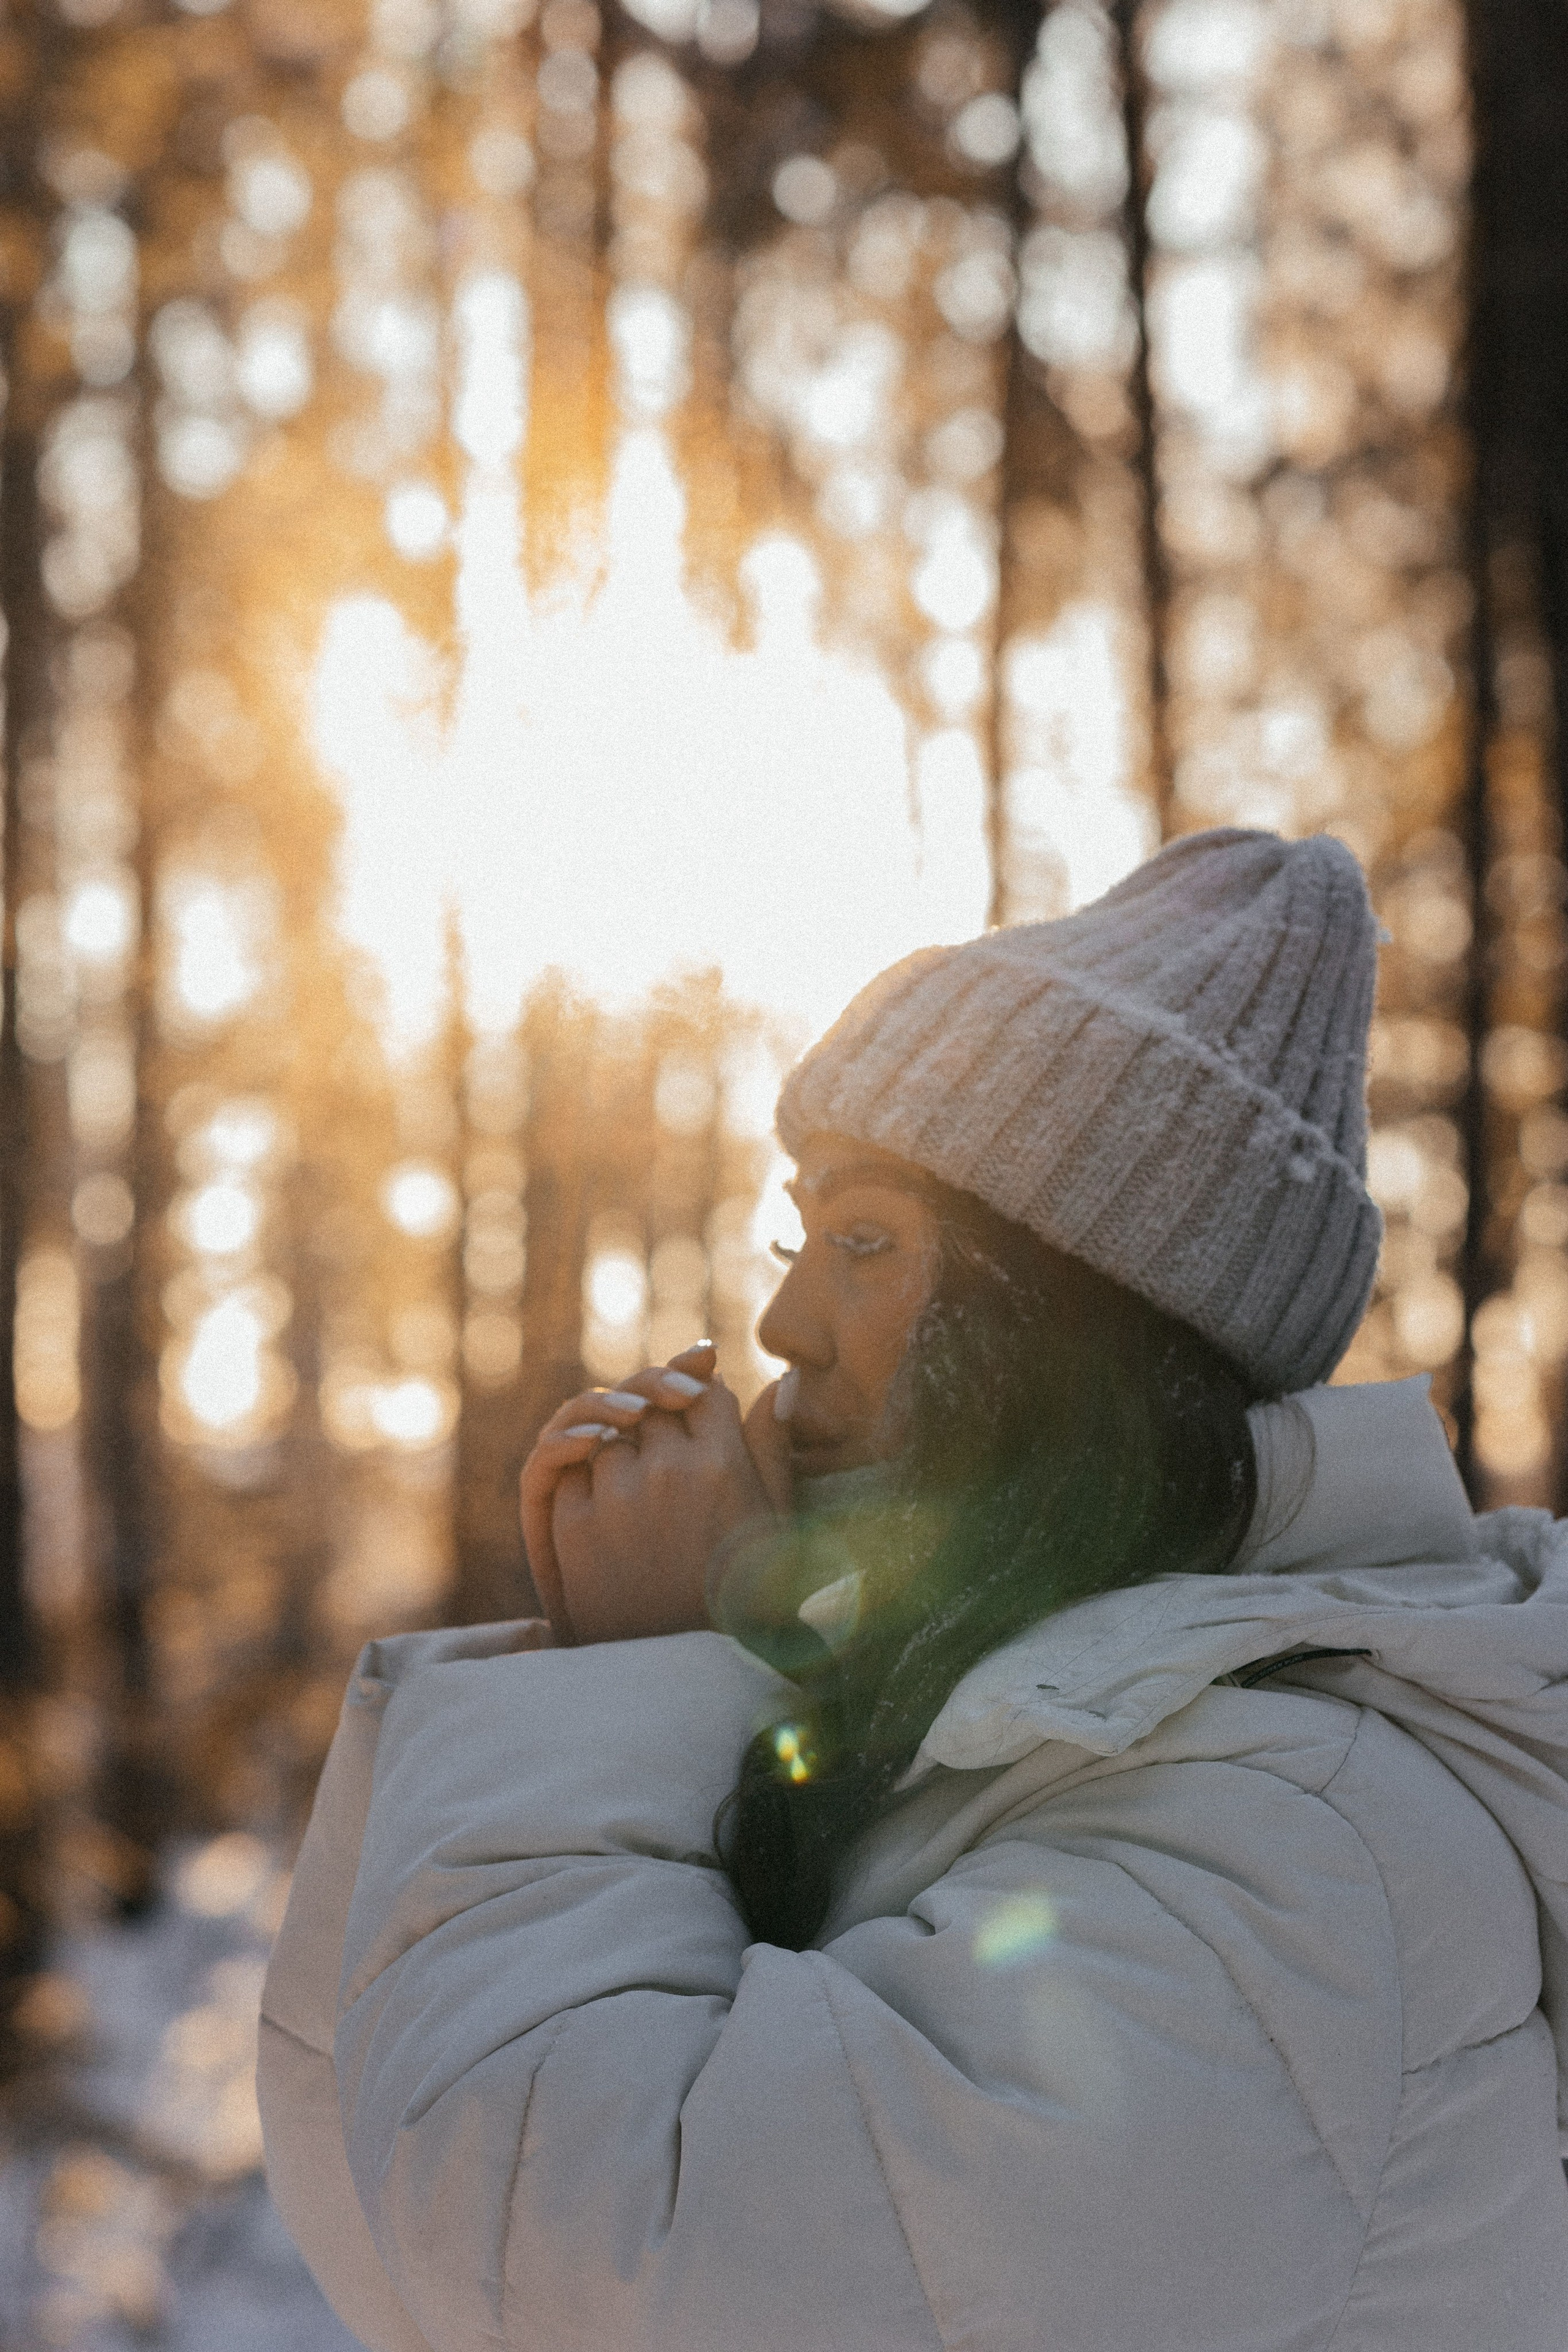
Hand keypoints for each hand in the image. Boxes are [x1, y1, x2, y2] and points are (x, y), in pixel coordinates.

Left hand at [520, 1343, 793, 1644]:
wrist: (685, 1674)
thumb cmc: (744, 1597)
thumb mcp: (773, 1520)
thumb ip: (772, 1443)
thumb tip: (784, 1378)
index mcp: (724, 1465)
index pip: (705, 1392)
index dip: (703, 1405)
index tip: (704, 1428)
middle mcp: (668, 1472)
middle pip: (654, 1406)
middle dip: (662, 1424)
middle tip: (672, 1464)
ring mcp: (615, 1497)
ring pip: (609, 1434)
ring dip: (623, 1451)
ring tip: (643, 1497)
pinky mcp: (573, 1525)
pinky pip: (570, 1470)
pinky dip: (587, 1481)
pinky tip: (612, 1516)